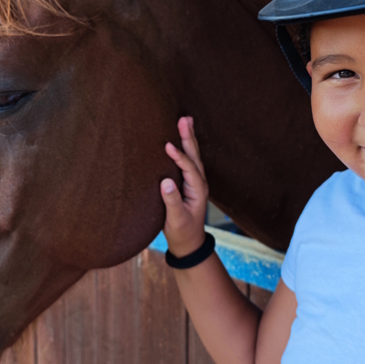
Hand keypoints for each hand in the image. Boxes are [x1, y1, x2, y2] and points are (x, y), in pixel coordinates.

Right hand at [160, 116, 208, 257]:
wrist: (189, 244)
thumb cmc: (182, 233)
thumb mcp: (176, 220)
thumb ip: (172, 202)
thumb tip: (166, 182)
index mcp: (197, 190)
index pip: (189, 168)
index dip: (179, 156)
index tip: (167, 146)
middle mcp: (198, 183)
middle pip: (194, 156)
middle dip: (189, 137)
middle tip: (184, 119)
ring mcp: (194, 182)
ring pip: (192, 156)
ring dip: (188, 138)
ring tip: (185, 120)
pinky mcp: (188, 183)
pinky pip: (187, 161)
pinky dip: (185, 148)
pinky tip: (180, 138)